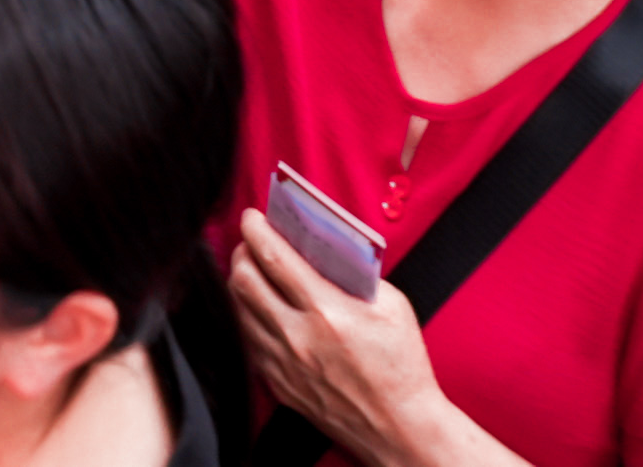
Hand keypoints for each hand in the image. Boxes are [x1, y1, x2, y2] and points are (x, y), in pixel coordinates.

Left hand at [226, 214, 454, 460]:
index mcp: (327, 312)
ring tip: (252, 269)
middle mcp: (298, 337)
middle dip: (243, 251)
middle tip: (251, 241)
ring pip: (240, 310)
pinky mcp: (279, 384)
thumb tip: (328, 248)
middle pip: (245, 280)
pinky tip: (260, 308)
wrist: (401, 427)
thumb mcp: (394, 307)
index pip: (275, 258)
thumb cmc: (402, 367)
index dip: (257, 230)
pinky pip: (249, 341)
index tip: (252, 216)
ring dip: (241, 283)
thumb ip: (359, 274)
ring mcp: (284, 364)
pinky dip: (249, 317)